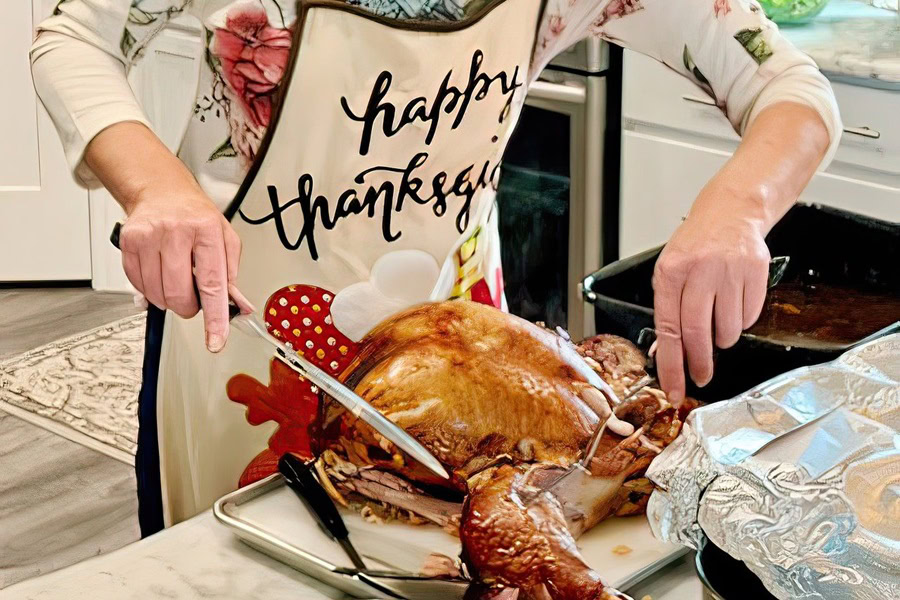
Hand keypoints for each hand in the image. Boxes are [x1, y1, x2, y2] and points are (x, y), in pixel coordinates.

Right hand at [119, 187, 253, 351]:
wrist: (162, 191)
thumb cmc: (196, 216)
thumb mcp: (225, 239)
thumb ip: (232, 275)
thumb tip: (239, 307)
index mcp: (207, 230)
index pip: (213, 284)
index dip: (215, 317)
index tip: (216, 340)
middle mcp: (176, 231)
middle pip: (180, 294)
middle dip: (188, 306)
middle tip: (192, 296)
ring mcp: (149, 236)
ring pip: (156, 294)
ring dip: (168, 299)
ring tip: (175, 279)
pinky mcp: (128, 242)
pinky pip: (138, 285)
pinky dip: (149, 290)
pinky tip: (158, 273)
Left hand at [652, 188, 770, 404]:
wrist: (730, 212)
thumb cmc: (696, 245)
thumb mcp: (669, 270)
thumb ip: (667, 308)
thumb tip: (665, 352)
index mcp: (671, 272)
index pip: (668, 329)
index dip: (672, 364)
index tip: (673, 388)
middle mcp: (700, 270)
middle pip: (699, 333)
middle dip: (700, 363)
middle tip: (701, 376)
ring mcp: (730, 270)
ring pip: (728, 330)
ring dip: (722, 337)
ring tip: (718, 320)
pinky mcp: (756, 271)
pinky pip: (749, 316)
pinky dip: (741, 320)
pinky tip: (734, 301)